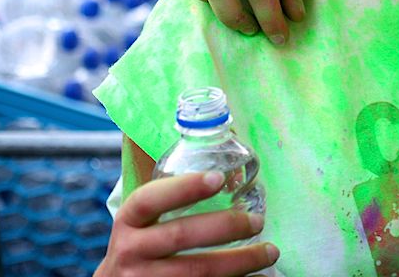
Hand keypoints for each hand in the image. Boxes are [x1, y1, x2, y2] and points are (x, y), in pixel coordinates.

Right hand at [95, 172, 278, 276]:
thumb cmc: (142, 242)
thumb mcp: (140, 217)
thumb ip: (167, 187)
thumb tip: (215, 135)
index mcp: (128, 220)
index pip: (150, 199)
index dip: (183, 187)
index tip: (218, 178)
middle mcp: (131, 251)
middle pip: (180, 236)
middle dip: (226, 227)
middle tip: (259, 220)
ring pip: (197, 271)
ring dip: (240, 261)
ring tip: (271, 251)